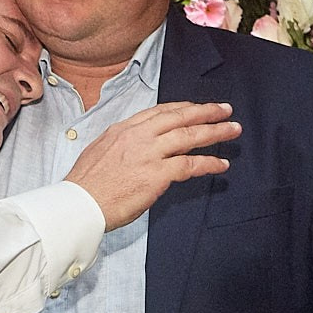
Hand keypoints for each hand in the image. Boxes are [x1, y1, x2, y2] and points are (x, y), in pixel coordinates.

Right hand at [64, 102, 238, 229]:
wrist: (79, 204)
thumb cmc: (85, 186)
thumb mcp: (99, 151)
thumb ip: (121, 145)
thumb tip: (135, 148)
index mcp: (123, 128)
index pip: (160, 111)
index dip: (183, 108)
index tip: (197, 108)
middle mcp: (138, 135)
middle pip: (180, 116)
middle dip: (206, 112)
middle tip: (225, 110)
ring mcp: (149, 153)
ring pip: (190, 135)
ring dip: (216, 131)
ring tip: (233, 129)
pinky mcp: (157, 174)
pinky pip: (191, 164)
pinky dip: (209, 163)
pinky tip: (221, 164)